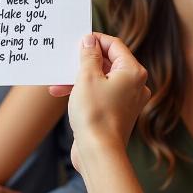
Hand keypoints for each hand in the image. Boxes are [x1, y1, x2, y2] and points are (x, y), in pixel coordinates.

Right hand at [54, 33, 149, 174]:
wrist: (99, 153)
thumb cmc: (95, 114)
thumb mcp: (86, 77)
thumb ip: (88, 55)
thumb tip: (89, 40)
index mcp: (133, 72)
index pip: (114, 45)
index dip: (95, 40)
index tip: (78, 39)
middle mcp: (135, 84)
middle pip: (108, 61)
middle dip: (83, 61)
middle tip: (67, 58)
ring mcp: (127, 99)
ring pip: (101, 78)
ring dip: (79, 77)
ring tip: (58, 80)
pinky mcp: (117, 112)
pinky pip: (100, 93)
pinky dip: (83, 90)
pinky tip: (62, 93)